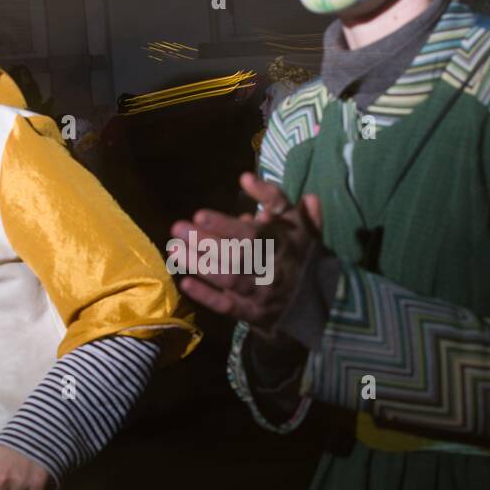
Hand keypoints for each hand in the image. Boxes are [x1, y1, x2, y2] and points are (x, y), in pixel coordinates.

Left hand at [171, 172, 322, 331]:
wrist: (314, 299)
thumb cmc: (297, 252)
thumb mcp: (295, 220)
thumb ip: (273, 197)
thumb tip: (246, 177)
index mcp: (282, 244)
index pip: (252, 235)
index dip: (226, 225)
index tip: (199, 214)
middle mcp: (272, 269)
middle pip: (237, 256)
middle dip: (205, 242)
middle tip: (178, 228)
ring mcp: (261, 294)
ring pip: (229, 279)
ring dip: (200, 265)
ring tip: (175, 249)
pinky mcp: (252, 313)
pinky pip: (227, 306)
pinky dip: (206, 296)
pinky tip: (185, 282)